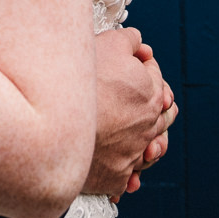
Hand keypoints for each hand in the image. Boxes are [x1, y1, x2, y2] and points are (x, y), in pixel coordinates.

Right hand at [84, 28, 176, 199]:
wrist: (56, 123)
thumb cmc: (83, 80)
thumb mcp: (108, 43)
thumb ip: (129, 40)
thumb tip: (138, 42)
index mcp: (152, 94)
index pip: (156, 77)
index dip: (142, 66)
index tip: (128, 64)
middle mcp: (149, 126)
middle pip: (162, 115)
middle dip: (150, 104)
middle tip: (132, 97)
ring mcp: (134, 154)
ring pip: (151, 148)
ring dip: (146, 140)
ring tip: (131, 133)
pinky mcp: (117, 177)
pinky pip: (129, 176)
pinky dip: (125, 169)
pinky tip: (114, 160)